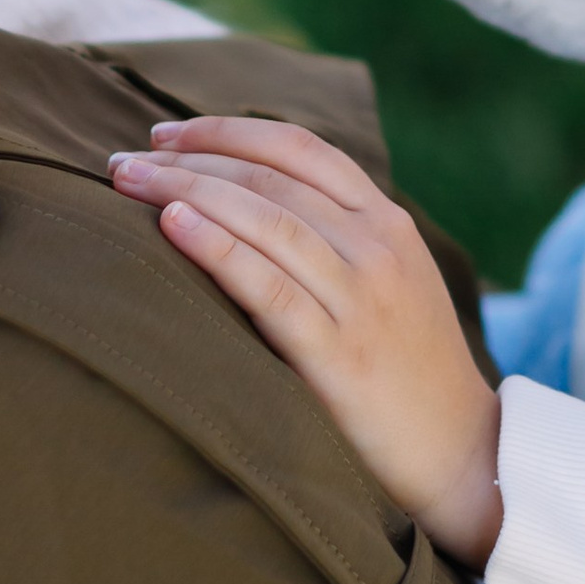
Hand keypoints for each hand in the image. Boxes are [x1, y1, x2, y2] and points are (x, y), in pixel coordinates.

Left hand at [110, 115, 502, 563]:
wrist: (461, 452)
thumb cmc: (409, 368)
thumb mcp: (391, 281)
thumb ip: (338, 237)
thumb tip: (245, 201)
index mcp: (387, 222)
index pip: (300, 148)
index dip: (228, 131)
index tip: (166, 132)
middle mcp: (377, 247)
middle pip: (270, 178)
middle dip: (188, 160)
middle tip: (124, 160)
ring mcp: (361, 299)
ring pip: (264, 219)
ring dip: (186, 190)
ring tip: (126, 182)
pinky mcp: (341, 355)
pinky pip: (269, 288)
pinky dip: (217, 248)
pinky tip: (172, 225)